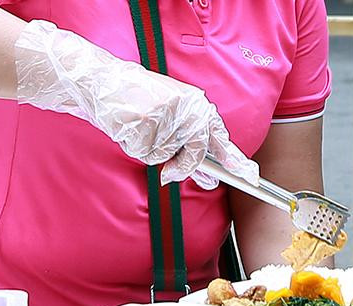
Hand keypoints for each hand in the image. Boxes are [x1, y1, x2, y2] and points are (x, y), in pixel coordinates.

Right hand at [14, 20, 258, 188]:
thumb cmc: (138, 98)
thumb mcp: (173, 113)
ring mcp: (166, 119)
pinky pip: (146, 156)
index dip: (236, 160)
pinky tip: (129, 129)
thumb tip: (209, 177)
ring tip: (140, 127)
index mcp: (196, 105)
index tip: (250, 177)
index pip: (220, 137)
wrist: (102, 81)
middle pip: (194, 156)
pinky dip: (136, 148)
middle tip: (170, 171)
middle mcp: (187, 110)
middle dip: (182, 167)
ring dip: (151, 151)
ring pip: (166, 158)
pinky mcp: (145, 127)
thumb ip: (191, 142)